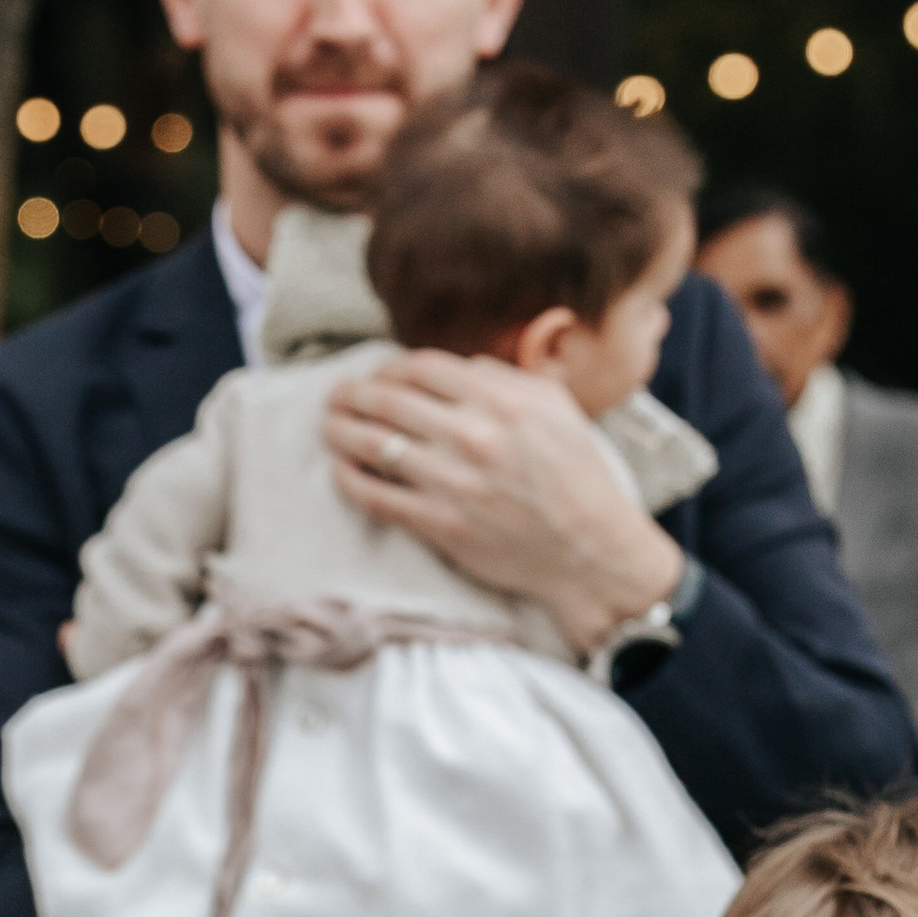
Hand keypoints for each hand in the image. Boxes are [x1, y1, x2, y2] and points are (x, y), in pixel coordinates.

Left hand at [324, 350, 680, 655]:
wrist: (589, 550)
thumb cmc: (577, 476)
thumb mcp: (556, 408)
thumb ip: (507, 378)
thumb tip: (461, 365)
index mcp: (501, 400)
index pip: (422, 368)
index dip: (389, 367)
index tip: (377, 374)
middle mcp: (472, 436)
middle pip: (388, 401)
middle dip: (352, 394)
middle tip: (335, 395)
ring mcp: (452, 482)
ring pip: (373, 444)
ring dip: (340, 431)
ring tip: (327, 426)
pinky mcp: (440, 525)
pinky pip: (377, 496)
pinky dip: (349, 480)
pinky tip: (339, 470)